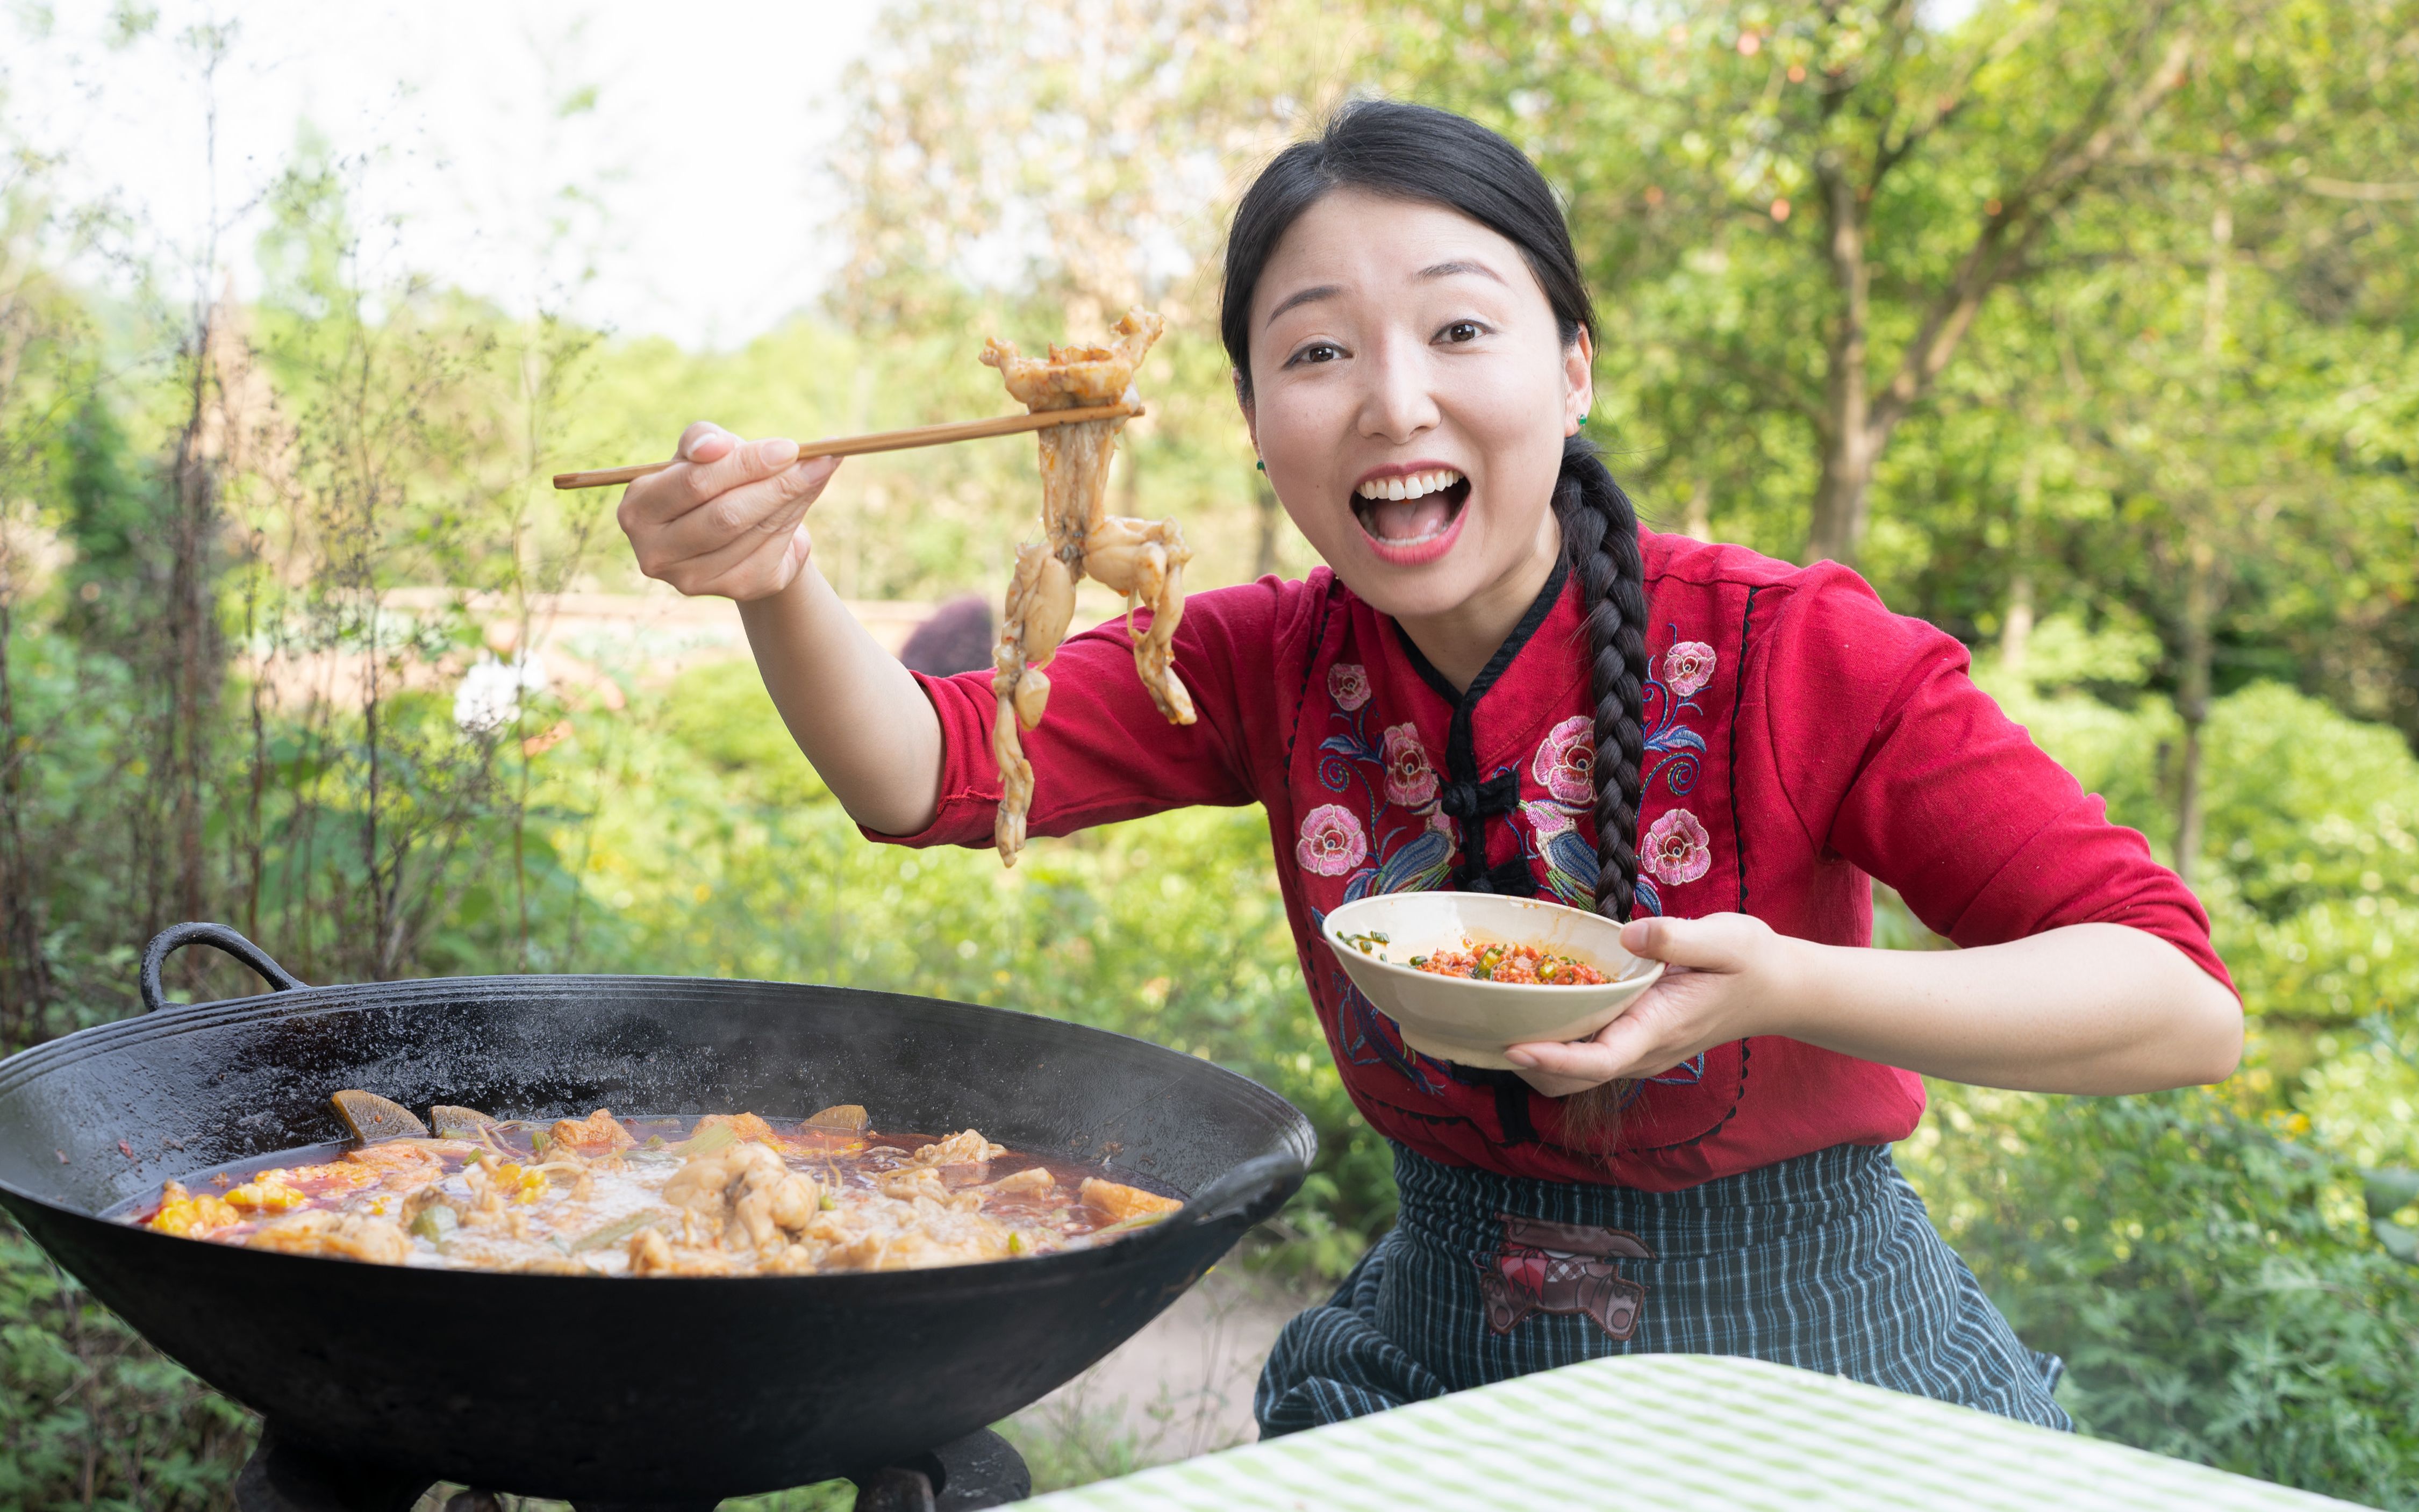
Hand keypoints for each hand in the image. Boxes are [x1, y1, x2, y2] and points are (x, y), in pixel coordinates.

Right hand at [618, 422, 840, 601]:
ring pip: (754, 533)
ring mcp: (693, 579)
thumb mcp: (703, 451)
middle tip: (817, 460)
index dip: (744, 464)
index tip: (789, 447)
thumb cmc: (713, 479)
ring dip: (794, 498)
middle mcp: (657, 553)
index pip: (695, 483)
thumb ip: (703, 440)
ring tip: (820, 469)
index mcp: (638, 510)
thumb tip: (713, 447)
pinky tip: (809, 496)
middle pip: (726, 515)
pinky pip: (771, 551)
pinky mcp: (732, 588)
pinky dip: (796, 520)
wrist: (734, 526)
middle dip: (777, 484)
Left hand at [1504, 912, 1792, 1097]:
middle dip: (1528, 1063)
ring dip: (1536, 1055)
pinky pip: (1587, 1051)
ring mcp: (1639, 1050)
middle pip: (1573, 1078)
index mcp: (1659, 1028)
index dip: (1553, 1059)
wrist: (1779, 987)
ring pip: (1576, 1072)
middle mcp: (1644, 1050)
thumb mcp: (1725, 939)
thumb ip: (1677, 937)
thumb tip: (1627, 936)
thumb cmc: (1752, 961)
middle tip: (1484, 1027)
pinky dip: (1555, 1040)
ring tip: (1498, 1016)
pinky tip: (1535, 1005)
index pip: (1599, 1060)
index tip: (1512, 1046)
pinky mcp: (1636, 1039)